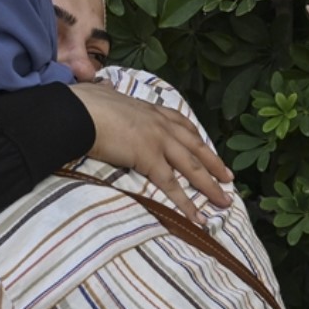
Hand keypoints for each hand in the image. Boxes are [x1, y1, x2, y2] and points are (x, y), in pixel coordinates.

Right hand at [71, 82, 233, 223]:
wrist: (78, 111)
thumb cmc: (83, 103)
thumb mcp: (102, 95)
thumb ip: (107, 97)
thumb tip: (99, 90)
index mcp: (150, 109)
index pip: (181, 124)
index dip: (196, 138)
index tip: (207, 146)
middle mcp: (161, 124)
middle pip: (196, 147)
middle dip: (215, 164)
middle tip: (230, 178)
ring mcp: (159, 141)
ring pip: (192, 168)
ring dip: (211, 187)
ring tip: (225, 203)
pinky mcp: (150, 159)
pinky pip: (173, 186)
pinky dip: (187, 204)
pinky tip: (199, 218)